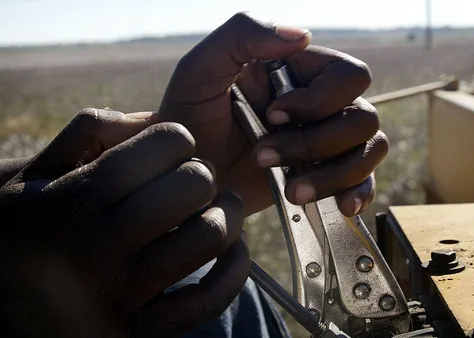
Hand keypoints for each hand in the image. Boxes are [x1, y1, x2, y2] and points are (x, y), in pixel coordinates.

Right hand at [0, 109, 248, 337]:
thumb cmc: (19, 226)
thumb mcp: (31, 170)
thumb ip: (88, 133)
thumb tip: (152, 119)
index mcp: (76, 198)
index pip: (166, 144)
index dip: (179, 139)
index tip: (171, 151)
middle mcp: (100, 245)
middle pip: (194, 186)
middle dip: (201, 174)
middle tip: (192, 182)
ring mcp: (122, 293)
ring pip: (210, 236)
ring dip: (228, 215)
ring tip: (218, 209)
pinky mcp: (137, 333)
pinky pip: (209, 301)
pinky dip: (234, 270)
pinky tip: (232, 249)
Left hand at [156, 12, 387, 216]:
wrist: (187, 178)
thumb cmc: (188, 120)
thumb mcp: (200, 70)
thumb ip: (242, 34)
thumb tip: (302, 34)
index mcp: (299, 71)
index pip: (348, 75)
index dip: (319, 100)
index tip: (271, 116)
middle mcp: (321, 103)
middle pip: (363, 116)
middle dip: (315, 142)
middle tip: (264, 156)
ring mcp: (327, 140)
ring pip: (371, 148)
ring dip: (334, 173)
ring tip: (292, 191)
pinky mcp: (326, 174)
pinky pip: (365, 180)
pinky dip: (358, 191)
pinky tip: (342, 205)